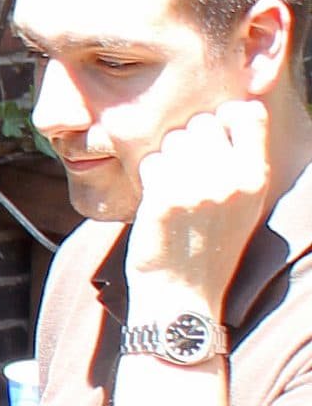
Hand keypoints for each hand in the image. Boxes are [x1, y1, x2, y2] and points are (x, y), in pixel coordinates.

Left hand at [130, 97, 272, 312]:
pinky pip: (150, 162)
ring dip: (166, 159)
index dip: (224, 119)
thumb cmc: (208, 245)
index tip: (212, 142)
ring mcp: (198, 187)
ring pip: (172, 139)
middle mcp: (232, 178)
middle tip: (187, 175)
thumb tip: (227, 111)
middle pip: (201, 121)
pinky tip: (156, 202)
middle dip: (189, 141)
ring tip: (173, 191)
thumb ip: (240, 160)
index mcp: (257, 177)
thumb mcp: (243, 202)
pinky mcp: (164, 199)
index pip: (247, 112)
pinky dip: (147, 177)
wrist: (182, 293)